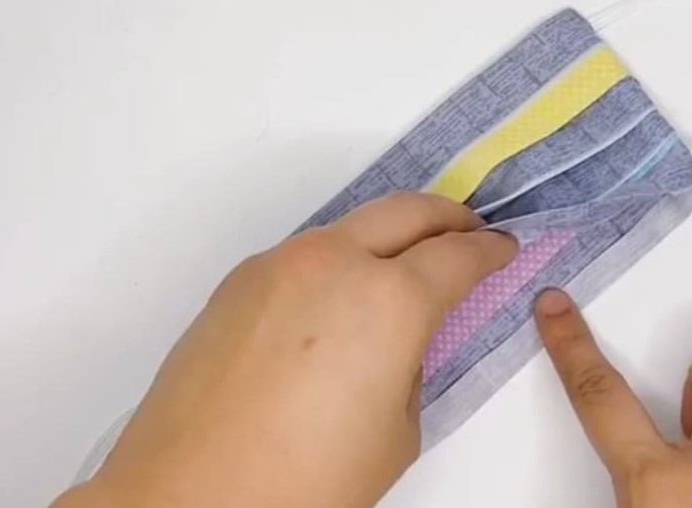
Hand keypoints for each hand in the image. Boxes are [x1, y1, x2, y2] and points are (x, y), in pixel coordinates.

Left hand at [55, 193, 516, 507]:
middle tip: (471, 234)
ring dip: (388, 237)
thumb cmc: (300, 481)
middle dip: (448, 219)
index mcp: (388, 299)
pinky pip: (304, 256)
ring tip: (406, 268)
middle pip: (407, 212)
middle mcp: (332, 263)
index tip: (503, 251)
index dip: (489, 251)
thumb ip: (411, 366)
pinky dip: (337, 262)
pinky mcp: (237, 283)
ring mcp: (277, 265)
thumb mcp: (395, 432)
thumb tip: (402, 340)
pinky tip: (341, 299)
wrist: (189, 493)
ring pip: (350, 229)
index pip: (457, 255)